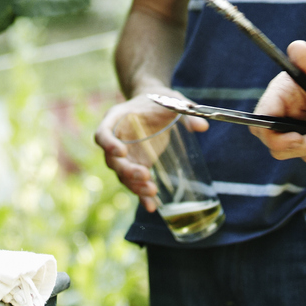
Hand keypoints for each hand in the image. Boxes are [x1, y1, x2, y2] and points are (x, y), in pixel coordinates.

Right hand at [93, 93, 204, 214]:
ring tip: (152, 192)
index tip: (121, 152)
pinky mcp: (136, 165)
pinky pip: (134, 183)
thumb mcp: (172, 100)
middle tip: (146, 176)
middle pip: (112, 160)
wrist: (154, 102)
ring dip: (134, 186)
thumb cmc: (159, 99)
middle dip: (127, 171)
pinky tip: (152, 206)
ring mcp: (125, 154)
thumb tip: (202, 127)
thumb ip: (186, 111)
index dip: (108, 144)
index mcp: (117, 118)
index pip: (103, 133)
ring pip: (122, 175)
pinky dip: (141, 195)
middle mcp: (116, 138)